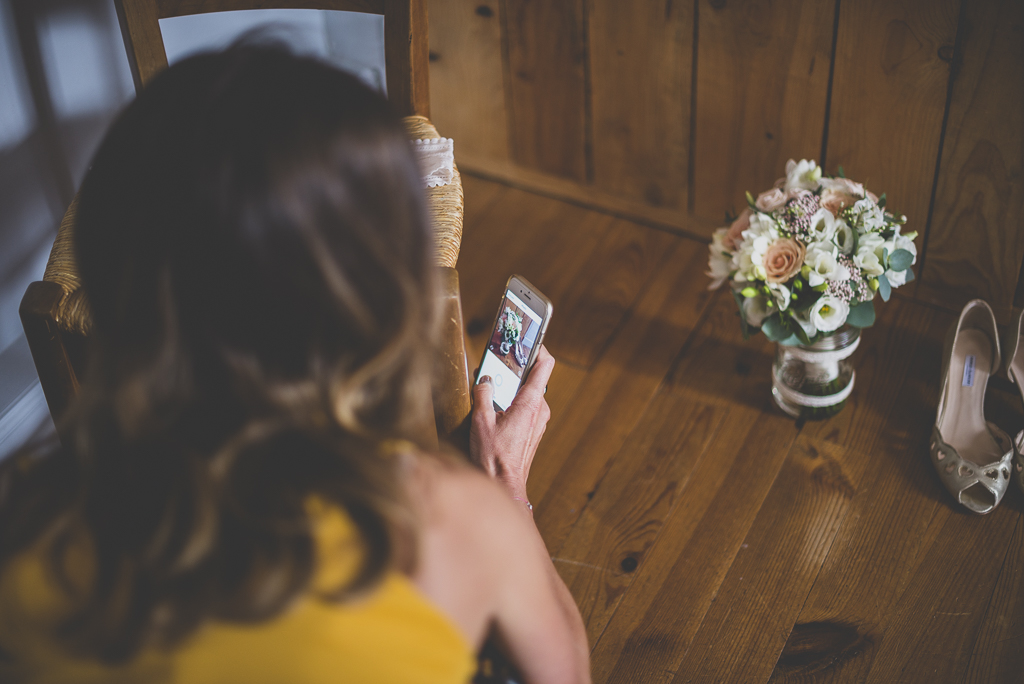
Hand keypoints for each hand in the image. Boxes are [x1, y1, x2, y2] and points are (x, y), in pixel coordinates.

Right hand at [470, 345, 554, 500]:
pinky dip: (512, 403)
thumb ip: (483, 394)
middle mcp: (540, 410)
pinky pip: (525, 409)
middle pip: (533, 379)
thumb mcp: (481, 420)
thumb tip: (485, 380)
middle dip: (515, 371)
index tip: (528, 338)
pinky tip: (494, 410)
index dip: (538, 348)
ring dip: (511, 389)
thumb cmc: (494, 458)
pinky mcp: (533, 432)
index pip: (544, 365)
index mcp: (531, 403)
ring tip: (491, 390)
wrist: (505, 486)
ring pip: (528, 395)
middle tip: (497, 365)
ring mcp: (539, 422)